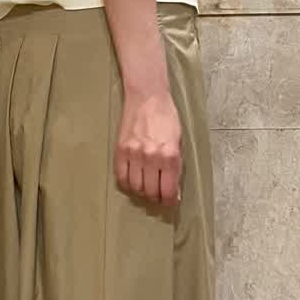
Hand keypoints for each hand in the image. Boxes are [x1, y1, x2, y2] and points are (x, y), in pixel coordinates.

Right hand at [114, 89, 182, 204]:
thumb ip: (176, 165)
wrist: (147, 97)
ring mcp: (133, 154)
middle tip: (158, 197)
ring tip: (146, 188)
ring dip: (142, 192)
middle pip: (151, 191)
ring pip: (135, 187)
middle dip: (156, 198)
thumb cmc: (167, 117)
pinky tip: (133, 181)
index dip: (170, 200)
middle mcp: (151, 156)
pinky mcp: (120, 150)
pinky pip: (121, 177)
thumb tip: (172, 187)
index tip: (170, 202)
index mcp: (170, 154)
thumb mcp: (178, 141)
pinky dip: (127, 183)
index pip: (168, 190)